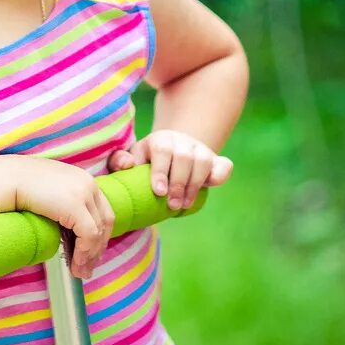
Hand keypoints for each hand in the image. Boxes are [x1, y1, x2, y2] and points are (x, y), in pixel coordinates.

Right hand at [4, 155, 112, 279]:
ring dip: (90, 255)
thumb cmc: (20, 185)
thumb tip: (69, 229)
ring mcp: (84, 193)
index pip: (102, 210)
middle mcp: (88, 183)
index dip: (101, 234)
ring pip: (98, 232)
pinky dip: (84, 253)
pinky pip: (88, 236)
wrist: (7, 178)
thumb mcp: (51, 192)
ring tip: (80, 272)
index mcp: (83, 178)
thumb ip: (64, 202)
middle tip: (88, 267)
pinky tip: (75, 263)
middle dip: (98, 248)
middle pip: (105, 222)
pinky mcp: (75, 206)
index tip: (92, 252)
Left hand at [106, 130, 232, 210]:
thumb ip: (120, 161)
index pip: (163, 151)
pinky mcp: (216, 160)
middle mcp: (182, 140)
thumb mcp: (132, 160)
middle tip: (172, 205)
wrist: (169, 156)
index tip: (159, 192)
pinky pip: (224, 165)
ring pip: (203, 162)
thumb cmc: (145, 162)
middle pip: (184, 158)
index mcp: (159, 139)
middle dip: (178, 184)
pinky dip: (220, 175)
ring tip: (183, 204)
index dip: (161, 171)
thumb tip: (127, 164)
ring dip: (194, 185)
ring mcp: (200, 149)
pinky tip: (209, 187)